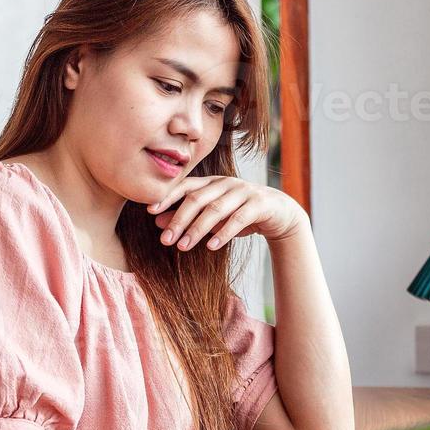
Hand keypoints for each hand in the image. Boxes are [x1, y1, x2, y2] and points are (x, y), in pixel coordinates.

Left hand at [147, 177, 305, 250]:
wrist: (279, 213)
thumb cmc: (240, 214)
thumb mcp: (212, 217)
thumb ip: (188, 217)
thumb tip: (157, 221)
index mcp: (212, 183)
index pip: (185, 186)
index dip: (167, 197)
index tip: (150, 211)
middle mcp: (225, 183)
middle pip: (197, 199)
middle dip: (179, 219)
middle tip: (165, 240)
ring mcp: (243, 192)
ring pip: (215, 209)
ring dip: (197, 229)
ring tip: (183, 247)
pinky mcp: (258, 204)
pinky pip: (238, 219)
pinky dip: (223, 233)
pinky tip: (211, 246)